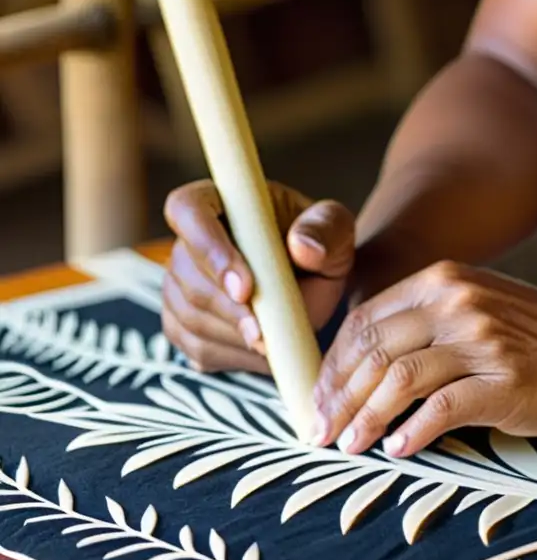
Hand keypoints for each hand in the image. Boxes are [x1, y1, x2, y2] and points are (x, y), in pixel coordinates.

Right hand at [162, 180, 353, 372]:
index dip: (209, 249)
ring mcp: (179, 285)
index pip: (188, 211)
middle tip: (266, 336)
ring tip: (277, 343)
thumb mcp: (335, 230)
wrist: (314, 283)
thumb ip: (325, 229)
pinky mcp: (183, 324)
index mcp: (220, 201)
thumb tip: (303, 247)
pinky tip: (265, 353)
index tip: (244, 288)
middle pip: (188, 277)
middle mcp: (187, 241)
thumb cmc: (321, 245)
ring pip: (191, 318)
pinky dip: (233, 358)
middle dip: (229, 312)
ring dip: (235, 339)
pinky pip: (197, 348)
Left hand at [312, 261, 536, 456]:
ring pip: (399, 380)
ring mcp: (481, 342)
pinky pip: (442, 409)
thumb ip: (420, 324)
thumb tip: (357, 374)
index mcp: (439, 283)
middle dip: (338, 398)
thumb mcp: (470, 307)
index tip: (318, 400)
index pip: (363, 324)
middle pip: (374, 353)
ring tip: (349, 446)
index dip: (332, 367)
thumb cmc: (530, 335)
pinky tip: (397, 449)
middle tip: (321, 432)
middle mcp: (456, 305)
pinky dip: (412, 432)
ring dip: (366, 419)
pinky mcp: (504, 383)